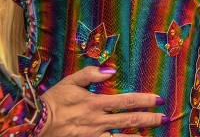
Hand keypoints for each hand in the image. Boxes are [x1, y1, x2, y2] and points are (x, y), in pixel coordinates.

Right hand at [39, 66, 165, 136]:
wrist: (34, 123)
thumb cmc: (52, 101)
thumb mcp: (70, 81)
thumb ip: (90, 74)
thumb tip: (111, 70)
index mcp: (95, 103)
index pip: (127, 101)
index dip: (145, 100)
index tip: (158, 99)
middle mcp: (97, 121)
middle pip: (130, 120)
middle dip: (150, 119)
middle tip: (165, 118)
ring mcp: (93, 135)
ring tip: (154, 136)